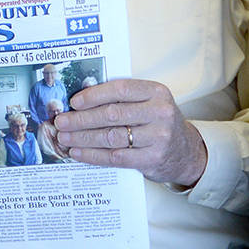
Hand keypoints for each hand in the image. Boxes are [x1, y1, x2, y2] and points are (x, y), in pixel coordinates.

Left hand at [54, 78, 207, 187]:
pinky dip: (93, 155)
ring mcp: (158, 137)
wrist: (186, 152)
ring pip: (111, 137)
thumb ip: (124, 100)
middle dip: (82, 119)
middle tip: (61, 122)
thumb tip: (80, 102)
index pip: (120, 89)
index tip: (74, 102)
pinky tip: (78, 153)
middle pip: (112, 114)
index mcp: (157, 92)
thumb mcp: (150, 103)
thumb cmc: (158, 123)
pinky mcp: (152, 159)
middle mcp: (160, 112)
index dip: (94, 95)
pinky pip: (115, 157)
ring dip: (83, 138)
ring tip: (64, 138)